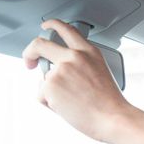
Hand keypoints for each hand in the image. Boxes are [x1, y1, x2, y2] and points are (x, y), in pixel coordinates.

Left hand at [22, 19, 143, 143]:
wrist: (113, 118)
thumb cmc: (110, 103)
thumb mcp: (101, 72)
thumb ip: (82, 63)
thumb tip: (60, 68)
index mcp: (89, 52)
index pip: (66, 29)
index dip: (52, 25)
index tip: (45, 27)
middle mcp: (73, 57)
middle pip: (40, 44)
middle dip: (29, 53)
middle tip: (30, 62)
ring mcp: (60, 70)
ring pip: (44, 79)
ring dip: (52, 92)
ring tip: (72, 101)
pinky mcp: (50, 85)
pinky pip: (41, 95)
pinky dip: (51, 104)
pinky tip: (68, 108)